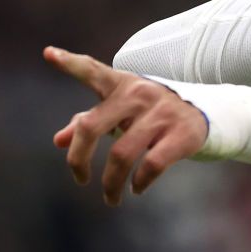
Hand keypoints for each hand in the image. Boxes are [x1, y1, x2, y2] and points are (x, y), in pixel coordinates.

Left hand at [44, 46, 207, 204]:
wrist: (203, 114)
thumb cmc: (150, 113)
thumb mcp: (120, 111)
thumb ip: (88, 121)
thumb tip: (58, 140)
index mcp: (121, 84)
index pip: (92, 70)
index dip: (70, 63)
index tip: (48, 53)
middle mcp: (139, 94)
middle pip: (92, 127)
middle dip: (79, 160)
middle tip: (80, 179)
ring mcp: (162, 113)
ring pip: (122, 155)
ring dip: (111, 184)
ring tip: (110, 198)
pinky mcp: (181, 134)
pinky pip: (152, 165)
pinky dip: (140, 182)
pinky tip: (137, 188)